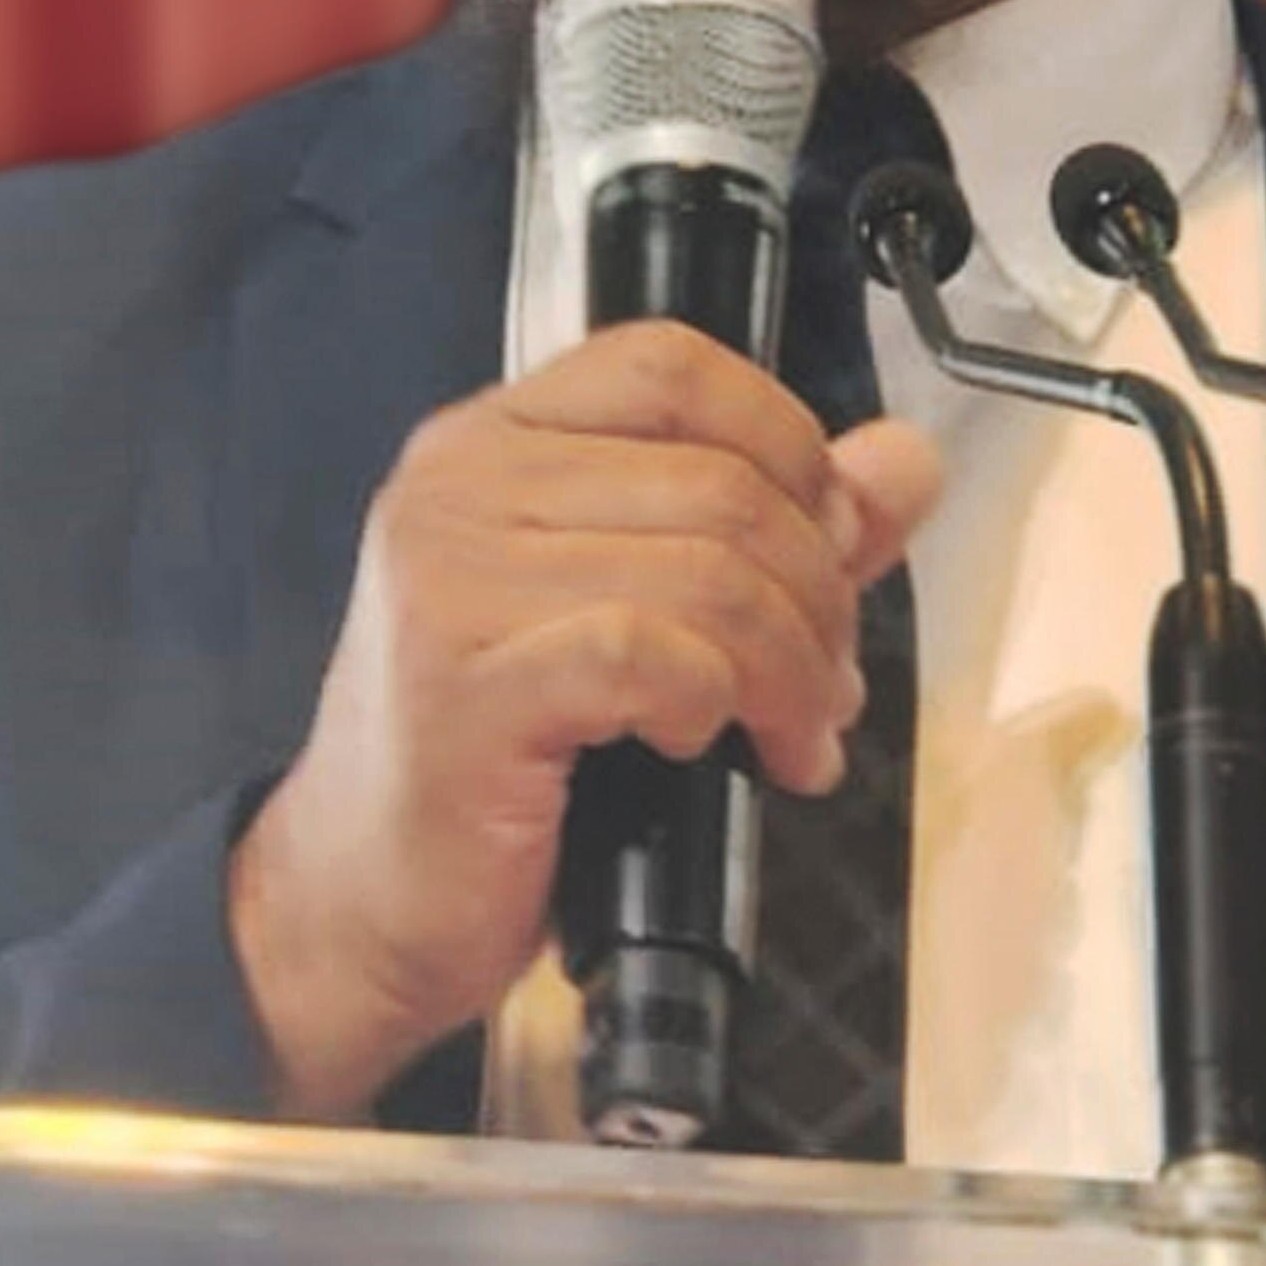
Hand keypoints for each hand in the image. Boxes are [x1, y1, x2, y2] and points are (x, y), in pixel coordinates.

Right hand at [228, 321, 946, 1120]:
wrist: (360, 900)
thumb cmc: (498, 761)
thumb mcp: (644, 614)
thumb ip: (775, 530)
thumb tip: (904, 465)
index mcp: (494, 440)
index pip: (676, 366)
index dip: (789, 446)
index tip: (832, 548)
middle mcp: (459, 484)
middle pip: (721, 480)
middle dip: (818, 593)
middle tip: (828, 686)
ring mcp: (451, 579)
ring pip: (708, 572)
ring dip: (790, 667)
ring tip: (795, 732)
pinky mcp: (465, 685)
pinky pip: (651, 654)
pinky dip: (713, 702)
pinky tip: (703, 746)